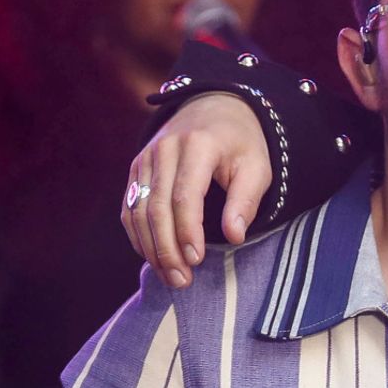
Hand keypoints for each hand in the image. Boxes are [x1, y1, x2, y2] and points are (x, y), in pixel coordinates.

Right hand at [121, 93, 268, 286]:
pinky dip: (138, 235)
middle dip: (166, 248)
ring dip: (150, 247)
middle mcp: (164, 150)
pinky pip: (129, 206)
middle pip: (156, 208)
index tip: (197, 260)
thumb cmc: (241, 143)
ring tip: (169, 276)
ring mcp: (145, 158)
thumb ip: (246, 200)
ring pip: (137, 210)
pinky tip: (153, 256)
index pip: (185, 196)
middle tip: (181, 280)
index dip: (187, 231)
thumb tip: (235, 236)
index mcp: (197, 146)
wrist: (215, 107)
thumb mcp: (257, 167)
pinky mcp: (136, 168)